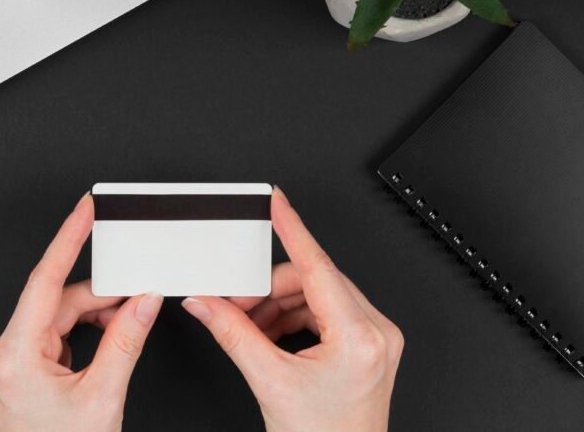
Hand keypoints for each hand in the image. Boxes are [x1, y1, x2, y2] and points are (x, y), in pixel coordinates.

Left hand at [0, 195, 163, 431]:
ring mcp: (7, 362)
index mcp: (15, 356)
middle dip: (99, 297)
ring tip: (125, 325)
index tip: (83, 211)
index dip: (68, 239)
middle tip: (137, 292)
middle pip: (56, 302)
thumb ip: (126, 340)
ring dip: (92, 317)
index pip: (44, 281)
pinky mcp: (16, 369)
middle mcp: (3, 355)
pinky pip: (51, 334)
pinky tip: (104, 340)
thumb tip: (142, 300)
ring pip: (56, 318)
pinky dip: (80, 332)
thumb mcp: (104, 395)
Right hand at [181, 188, 403, 431]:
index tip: (277, 203)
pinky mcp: (370, 347)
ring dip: (277, 306)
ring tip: (250, 331)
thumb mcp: (267, 381)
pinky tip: (269, 338)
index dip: (292, 229)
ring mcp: (377, 340)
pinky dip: (292, 319)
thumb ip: (232, 333)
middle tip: (233, 305)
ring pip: (316, 295)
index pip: (317, 266)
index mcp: (359, 337)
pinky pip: (326, 313)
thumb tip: (206, 303)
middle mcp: (376, 333)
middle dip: (267, 290)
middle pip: (312, 281)